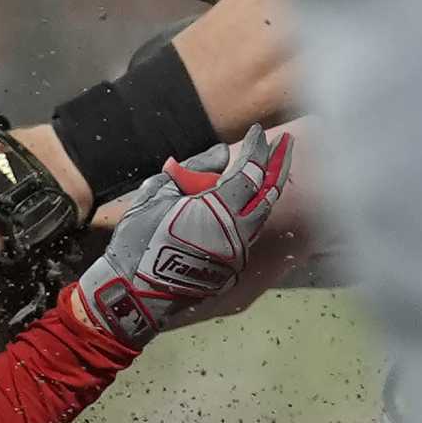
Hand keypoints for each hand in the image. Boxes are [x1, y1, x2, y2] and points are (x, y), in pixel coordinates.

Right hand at [66, 126, 292, 347]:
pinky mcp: (232, 269)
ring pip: (261, 215)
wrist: (135, 291)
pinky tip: (245, 201)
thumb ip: (195, 170)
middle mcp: (238, 232)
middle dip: (278, 164)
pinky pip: (247, 233)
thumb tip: (223, 155)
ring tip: (269, 168)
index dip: (257, 148)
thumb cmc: (139, 238)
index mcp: (219, 209)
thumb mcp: (158, 193)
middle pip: (269, 193)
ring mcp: (238, 254)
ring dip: (266, 190)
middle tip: (286, 143)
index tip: (259, 131)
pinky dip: (249, 212)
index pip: (251, 171)